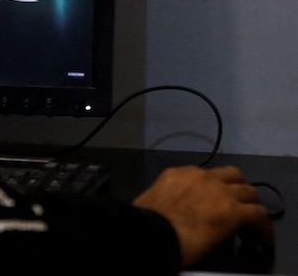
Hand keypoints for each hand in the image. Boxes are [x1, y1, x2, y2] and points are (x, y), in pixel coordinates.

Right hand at [132, 165, 272, 267]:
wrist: (153, 231)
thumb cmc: (146, 219)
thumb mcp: (152, 198)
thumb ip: (168, 196)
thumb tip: (173, 208)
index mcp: (178, 174)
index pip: (204, 174)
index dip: (213, 187)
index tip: (212, 199)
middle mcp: (202, 176)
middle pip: (232, 175)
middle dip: (237, 188)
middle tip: (237, 204)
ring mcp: (220, 192)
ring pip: (249, 191)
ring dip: (250, 203)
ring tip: (251, 218)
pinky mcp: (234, 211)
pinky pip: (258, 214)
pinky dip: (262, 225)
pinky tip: (260, 235)